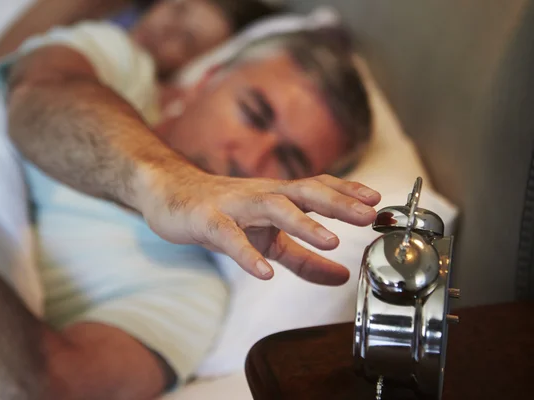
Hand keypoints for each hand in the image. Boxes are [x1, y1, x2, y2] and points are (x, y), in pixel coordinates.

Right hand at [140, 169, 380, 285]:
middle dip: (338, 202)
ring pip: (272, 206)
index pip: (318, 187)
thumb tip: (341, 276)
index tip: (378, 202)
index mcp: (277, 195)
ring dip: (302, 223)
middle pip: (303, 191)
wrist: (171, 196)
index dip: (347, 192)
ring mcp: (234, 205)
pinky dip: (247, 254)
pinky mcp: (208, 221)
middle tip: (369, 215)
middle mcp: (260, 194)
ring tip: (330, 241)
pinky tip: (265, 273)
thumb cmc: (224, 214)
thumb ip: (304, 258)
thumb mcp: (268, 239)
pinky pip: (229, 236)